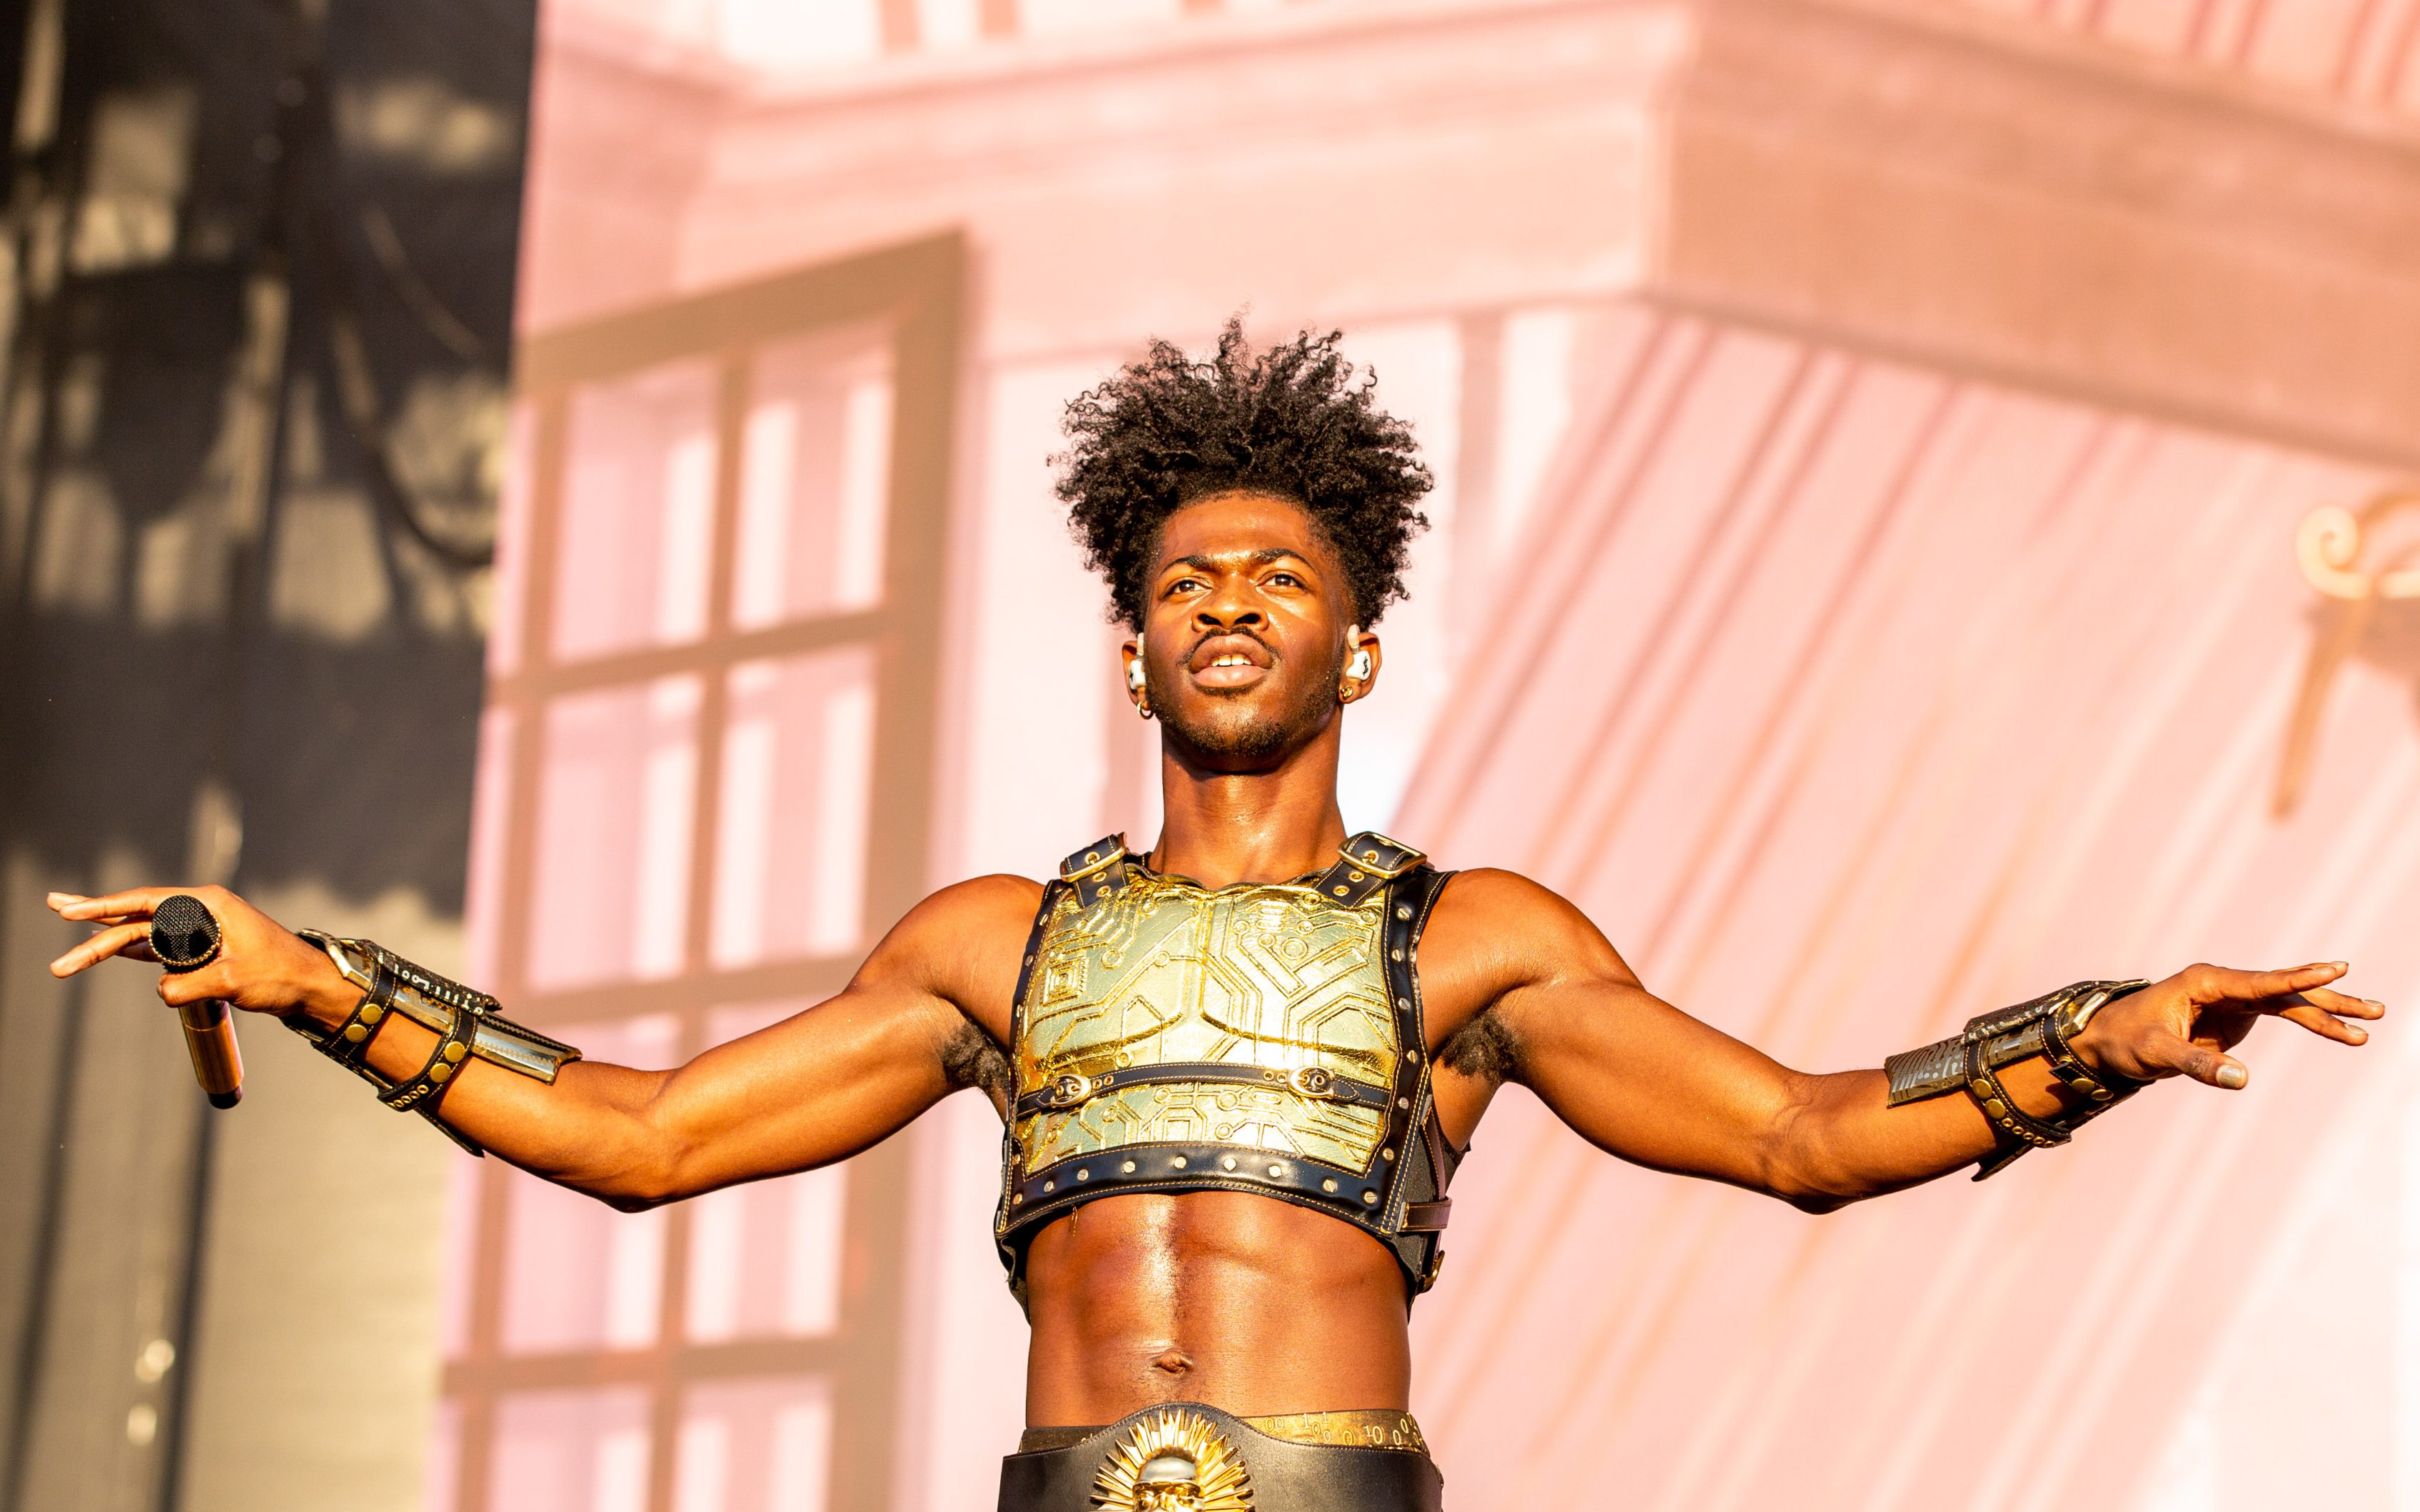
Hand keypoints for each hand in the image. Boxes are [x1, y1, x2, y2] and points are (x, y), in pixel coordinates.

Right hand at [47, 885, 356, 1026]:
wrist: (313, 987)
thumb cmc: (282, 976)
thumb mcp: (232, 981)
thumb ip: (188, 984)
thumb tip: (160, 990)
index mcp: (209, 905)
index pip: (146, 901)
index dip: (106, 906)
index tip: (72, 911)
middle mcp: (201, 912)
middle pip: (138, 916)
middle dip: (96, 920)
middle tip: (55, 910)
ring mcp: (202, 931)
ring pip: (144, 934)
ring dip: (108, 941)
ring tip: (72, 947)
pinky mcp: (204, 951)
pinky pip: (159, 948)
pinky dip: (133, 950)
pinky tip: (109, 951)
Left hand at [2069, 962, 2382, 1089]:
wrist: (2109, 1040)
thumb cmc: (2126, 1040)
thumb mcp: (2156, 1054)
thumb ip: (2197, 1065)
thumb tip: (2242, 1079)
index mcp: (2204, 982)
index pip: (2259, 981)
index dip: (2297, 978)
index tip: (2335, 969)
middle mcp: (2224, 985)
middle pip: (2284, 989)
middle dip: (2329, 998)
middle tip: (2374, 1009)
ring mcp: (2234, 998)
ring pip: (2290, 1001)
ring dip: (2329, 1013)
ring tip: (2370, 1022)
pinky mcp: (2237, 1015)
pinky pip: (2283, 1014)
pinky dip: (2312, 1024)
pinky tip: (2343, 1032)